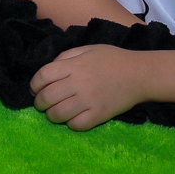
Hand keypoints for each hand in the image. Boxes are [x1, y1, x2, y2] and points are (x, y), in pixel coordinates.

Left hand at [30, 45, 147, 130]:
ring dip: (51, 115)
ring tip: (54, 113)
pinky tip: (72, 119)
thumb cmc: (112, 59)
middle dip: (39, 102)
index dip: (34, 84)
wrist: (139, 74)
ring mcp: (89, 100)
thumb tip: (50, 68)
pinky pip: (76, 125)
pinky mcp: (99, 115)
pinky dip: (70, 124)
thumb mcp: (87, 49)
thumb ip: (66, 56)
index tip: (35, 89)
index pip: (43, 76)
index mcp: (74, 65)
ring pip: (58, 114)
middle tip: (42, 103)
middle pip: (47, 97)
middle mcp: (79, 83)